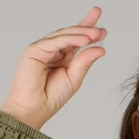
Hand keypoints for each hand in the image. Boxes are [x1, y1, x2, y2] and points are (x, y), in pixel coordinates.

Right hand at [0, 6, 106, 130]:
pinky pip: (55, 41)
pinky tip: (84, 40)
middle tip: (102, 30)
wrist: (33, 109)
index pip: (76, 40)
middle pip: (71, 34)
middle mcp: (53, 50)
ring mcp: (43, 48)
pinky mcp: (34, 50)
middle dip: (87, 28)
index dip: (88, 30)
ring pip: (64, 35)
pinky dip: (70, 39)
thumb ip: (85, 62)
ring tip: (96, 34)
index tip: (104, 29)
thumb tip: (100, 49)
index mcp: (62, 57)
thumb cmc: (51, 97)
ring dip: (81, 33)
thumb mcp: (74, 79)